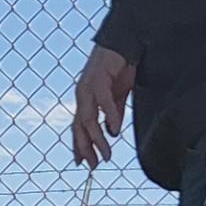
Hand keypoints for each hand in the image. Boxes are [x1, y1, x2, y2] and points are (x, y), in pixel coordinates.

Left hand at [72, 46, 136, 168]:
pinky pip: (103, 101)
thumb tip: (112, 133)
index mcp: (87, 99)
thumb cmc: (121, 65)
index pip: (79, 127)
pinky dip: (109, 115)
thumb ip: (115, 113)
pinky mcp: (99, 76)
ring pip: (88, 118)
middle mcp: (83, 94)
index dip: (80, 145)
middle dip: (85, 147)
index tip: (83, 163)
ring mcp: (89, 85)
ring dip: (96, 139)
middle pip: (79, 126)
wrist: (127, 39)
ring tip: (106, 155)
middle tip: (93, 166)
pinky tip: (114, 130)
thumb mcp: (119, 94)